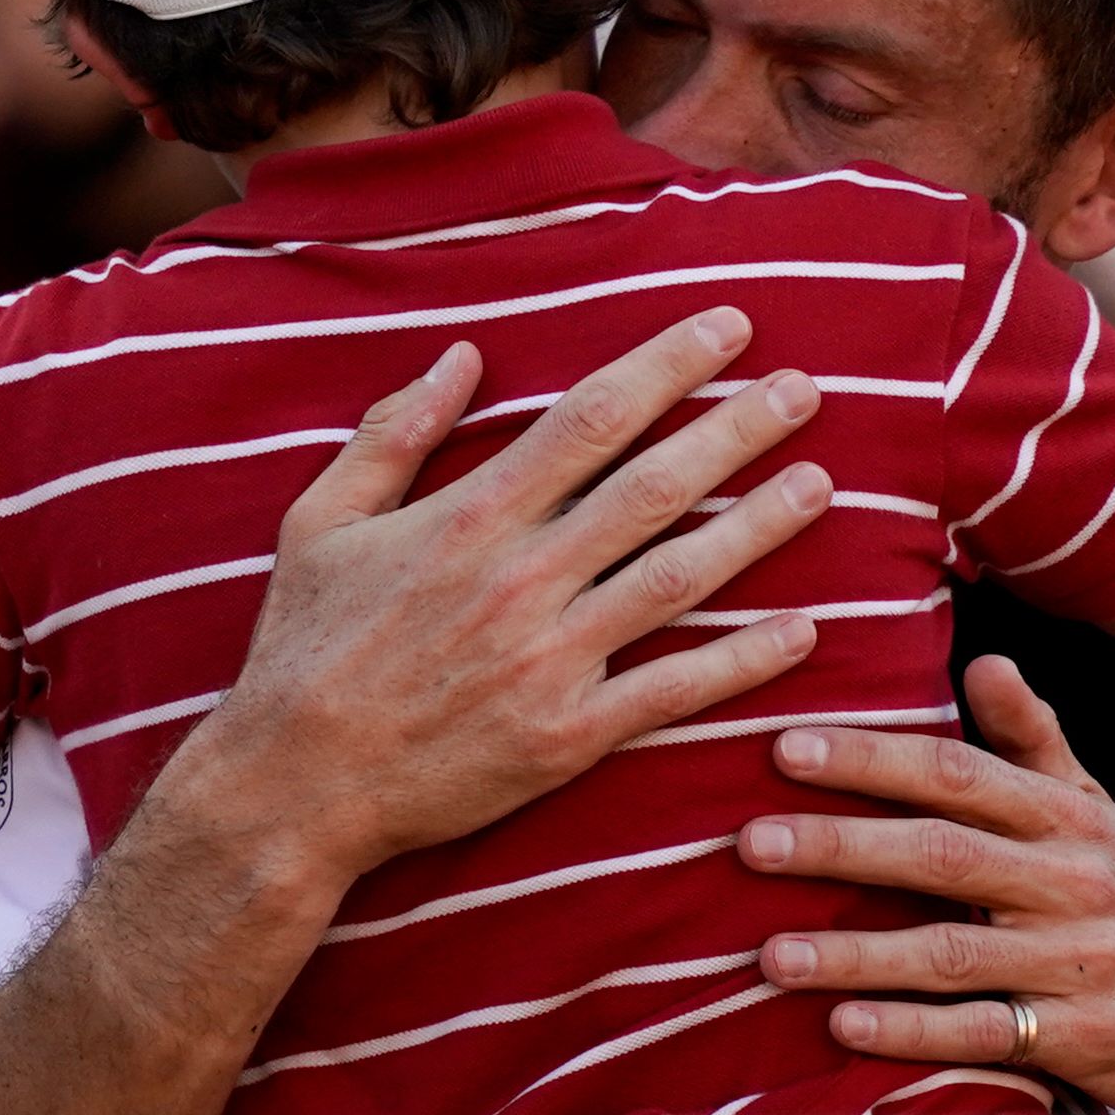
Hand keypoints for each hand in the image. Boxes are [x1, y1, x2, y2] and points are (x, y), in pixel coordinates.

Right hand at [166, 313, 839, 902]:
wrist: (293, 785)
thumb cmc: (303, 647)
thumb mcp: (321, 521)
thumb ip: (394, 433)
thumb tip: (463, 356)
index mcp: (468, 517)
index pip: (592, 419)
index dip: (667, 366)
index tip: (726, 329)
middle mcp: (521, 579)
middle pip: (654, 486)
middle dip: (737, 429)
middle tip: (805, 389)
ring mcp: (550, 660)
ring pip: (678, 579)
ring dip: (758, 527)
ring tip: (821, 483)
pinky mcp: (567, 736)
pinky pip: (673, 688)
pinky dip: (743, 660)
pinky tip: (802, 628)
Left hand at [741, 653, 1114, 1114]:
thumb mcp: (1097, 815)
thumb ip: (1034, 743)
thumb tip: (986, 657)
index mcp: (1068, 817)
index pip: (958, 775)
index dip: (873, 759)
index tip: (786, 747)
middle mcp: (1076, 881)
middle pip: (944, 856)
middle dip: (843, 846)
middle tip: (751, 843)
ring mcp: (1081, 962)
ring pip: (954, 953)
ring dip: (858, 955)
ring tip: (770, 957)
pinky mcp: (1082, 1038)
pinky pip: (983, 1034)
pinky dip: (912, 1033)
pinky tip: (843, 1028)